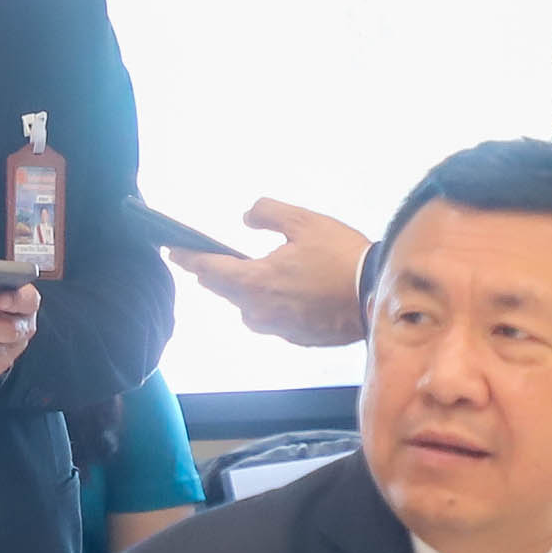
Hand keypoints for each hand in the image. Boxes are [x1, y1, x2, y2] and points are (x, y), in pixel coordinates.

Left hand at [171, 200, 370, 348]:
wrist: (378, 297)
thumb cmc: (342, 257)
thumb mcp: (304, 221)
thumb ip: (267, 214)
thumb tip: (247, 218)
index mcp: (255, 281)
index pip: (209, 269)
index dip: (188, 257)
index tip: (173, 250)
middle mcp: (260, 310)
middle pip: (224, 291)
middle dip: (213, 274)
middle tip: (206, 261)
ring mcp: (278, 328)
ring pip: (247, 310)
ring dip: (243, 293)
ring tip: (252, 275)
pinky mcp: (297, 338)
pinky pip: (272, 321)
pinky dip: (271, 306)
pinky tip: (286, 293)